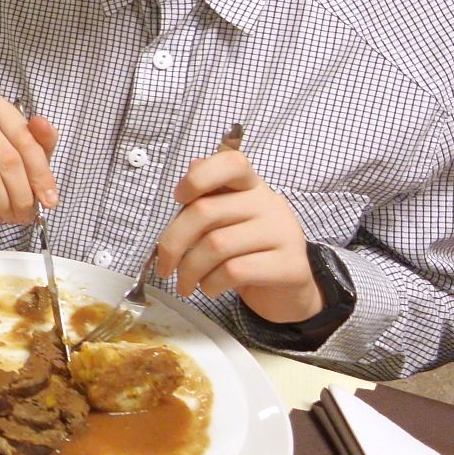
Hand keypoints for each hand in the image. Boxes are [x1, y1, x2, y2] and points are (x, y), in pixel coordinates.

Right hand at [0, 97, 58, 226]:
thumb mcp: (22, 146)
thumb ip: (41, 144)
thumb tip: (45, 144)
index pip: (26, 140)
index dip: (41, 174)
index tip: (50, 201)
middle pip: (8, 160)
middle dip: (23, 194)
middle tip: (28, 215)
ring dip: (5, 204)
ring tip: (14, 218)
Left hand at [155, 148, 321, 323]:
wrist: (286, 291)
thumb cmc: (245, 251)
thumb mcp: (225, 222)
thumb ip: (207, 198)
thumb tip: (193, 166)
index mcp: (251, 186)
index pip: (232, 162)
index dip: (199, 177)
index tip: (178, 198)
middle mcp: (270, 203)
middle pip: (205, 211)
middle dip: (172, 244)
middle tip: (163, 267)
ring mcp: (283, 233)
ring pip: (216, 245)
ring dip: (189, 270)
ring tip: (184, 283)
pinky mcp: (290, 266)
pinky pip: (235, 271)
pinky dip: (211, 283)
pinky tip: (209, 288)